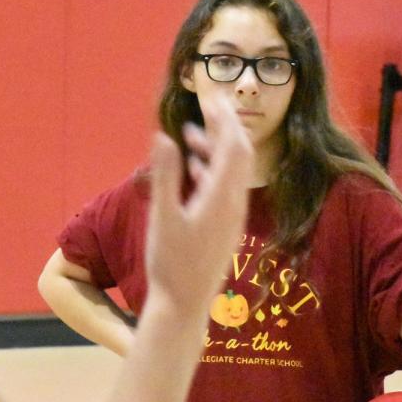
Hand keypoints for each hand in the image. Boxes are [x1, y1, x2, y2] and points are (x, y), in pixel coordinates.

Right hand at [144, 96, 252, 312]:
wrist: (185, 305)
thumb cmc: (170, 264)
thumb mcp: (163, 217)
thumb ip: (166, 175)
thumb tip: (165, 137)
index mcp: (221, 198)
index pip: (232, 145)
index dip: (223, 117)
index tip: (211, 95)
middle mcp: (234, 204)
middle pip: (238, 153)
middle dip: (224, 125)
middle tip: (209, 102)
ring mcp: (232, 216)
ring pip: (232, 171)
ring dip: (215, 147)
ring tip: (190, 132)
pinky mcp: (225, 226)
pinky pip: (225, 187)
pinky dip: (211, 169)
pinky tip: (193, 168)